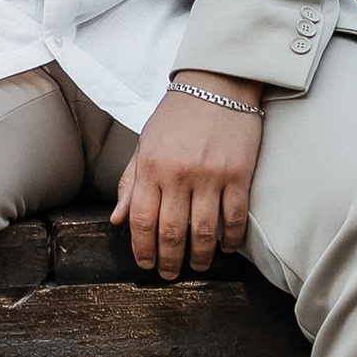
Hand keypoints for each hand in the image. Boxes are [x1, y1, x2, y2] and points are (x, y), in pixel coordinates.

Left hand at [111, 74, 263, 280]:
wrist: (216, 83)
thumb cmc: (177, 114)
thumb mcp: (145, 143)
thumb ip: (131, 182)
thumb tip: (117, 219)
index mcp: (151, 166)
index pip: (142, 219)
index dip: (142, 248)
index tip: (145, 263)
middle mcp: (179, 173)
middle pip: (171, 232)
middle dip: (169, 260)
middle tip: (169, 273)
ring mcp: (211, 175)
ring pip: (204, 231)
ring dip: (200, 256)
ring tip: (198, 265)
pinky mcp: (239, 174)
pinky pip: (235, 217)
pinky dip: (231, 239)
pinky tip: (226, 247)